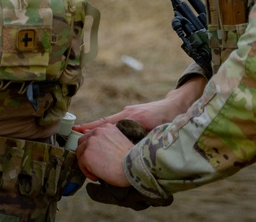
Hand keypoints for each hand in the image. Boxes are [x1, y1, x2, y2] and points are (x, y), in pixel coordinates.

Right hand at [74, 76, 204, 133]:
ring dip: (100, 128)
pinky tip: (108, 134)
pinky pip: (118, 121)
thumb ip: (141, 139)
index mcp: (130, 117)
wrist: (179, 104)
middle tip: (76, 135)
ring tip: (87, 136)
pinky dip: (110, 127)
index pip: (106, 123)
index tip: (77, 130)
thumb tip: (129, 152)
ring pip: (111, 122)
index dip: (91, 128)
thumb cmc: (169, 119)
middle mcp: (127, 112)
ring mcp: (130, 111)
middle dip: (90, 128)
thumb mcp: (156, 131)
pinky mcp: (134, 112)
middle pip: (104, 122)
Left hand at [77, 120, 174, 210]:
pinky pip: (81, 164)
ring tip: (97, 172)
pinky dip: (87, 172)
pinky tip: (97, 176)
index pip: (91, 134)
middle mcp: (97, 131)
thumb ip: (108, 140)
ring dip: (86, 163)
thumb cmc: (131, 159)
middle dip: (86, 153)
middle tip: (94, 164)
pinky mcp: (86, 155)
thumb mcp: (120, 141)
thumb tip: (99, 150)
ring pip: (80, 153)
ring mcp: (90, 143)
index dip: (92, 146)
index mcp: (106, 127)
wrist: (133, 167)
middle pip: (82, 141)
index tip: (96, 155)